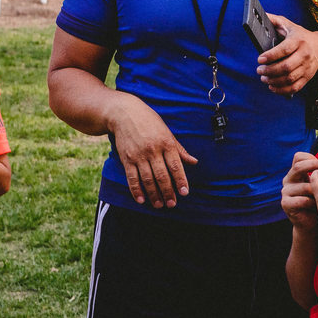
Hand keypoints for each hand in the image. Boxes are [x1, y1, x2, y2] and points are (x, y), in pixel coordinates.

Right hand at [108, 93, 198, 208]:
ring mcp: (138, 155)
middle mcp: (153, 150)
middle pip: (162, 175)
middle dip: (168, 192)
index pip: (176, 166)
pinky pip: (132, 177)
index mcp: (166, 143)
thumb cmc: (149, 122)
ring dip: (154, 194)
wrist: (124, 113)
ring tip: (159, 205)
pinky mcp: (126, 158)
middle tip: (172, 204)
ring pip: (147, 179)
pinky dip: (136, 190)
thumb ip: (179, 149)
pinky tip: (141, 200)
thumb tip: (193, 162)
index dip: (180, 180)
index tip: (184, 193)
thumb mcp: (167, 132)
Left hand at [257, 14, 317, 95]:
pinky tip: (272, 86)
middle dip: (269, 71)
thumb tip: (259, 15)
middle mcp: (305, 54)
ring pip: (289, 79)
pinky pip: (294, 87)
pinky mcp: (308, 77)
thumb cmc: (300, 35)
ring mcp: (307, 67)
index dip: (270, 56)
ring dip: (274, 81)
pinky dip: (282, 90)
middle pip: (286, 67)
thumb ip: (274, 20)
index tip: (260, 59)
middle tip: (259, 70)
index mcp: (299, 40)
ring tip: (264, 78)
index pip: (284, 50)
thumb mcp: (288, 25)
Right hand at [282, 151, 317, 231]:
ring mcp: (285, 191)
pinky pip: (302, 200)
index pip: (299, 157)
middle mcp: (288, 179)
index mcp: (296, 172)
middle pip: (298, 167)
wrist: (313, 223)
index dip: (313, 158)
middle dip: (314, 168)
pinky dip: (313, 203)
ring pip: (304, 186)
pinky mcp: (285, 204)